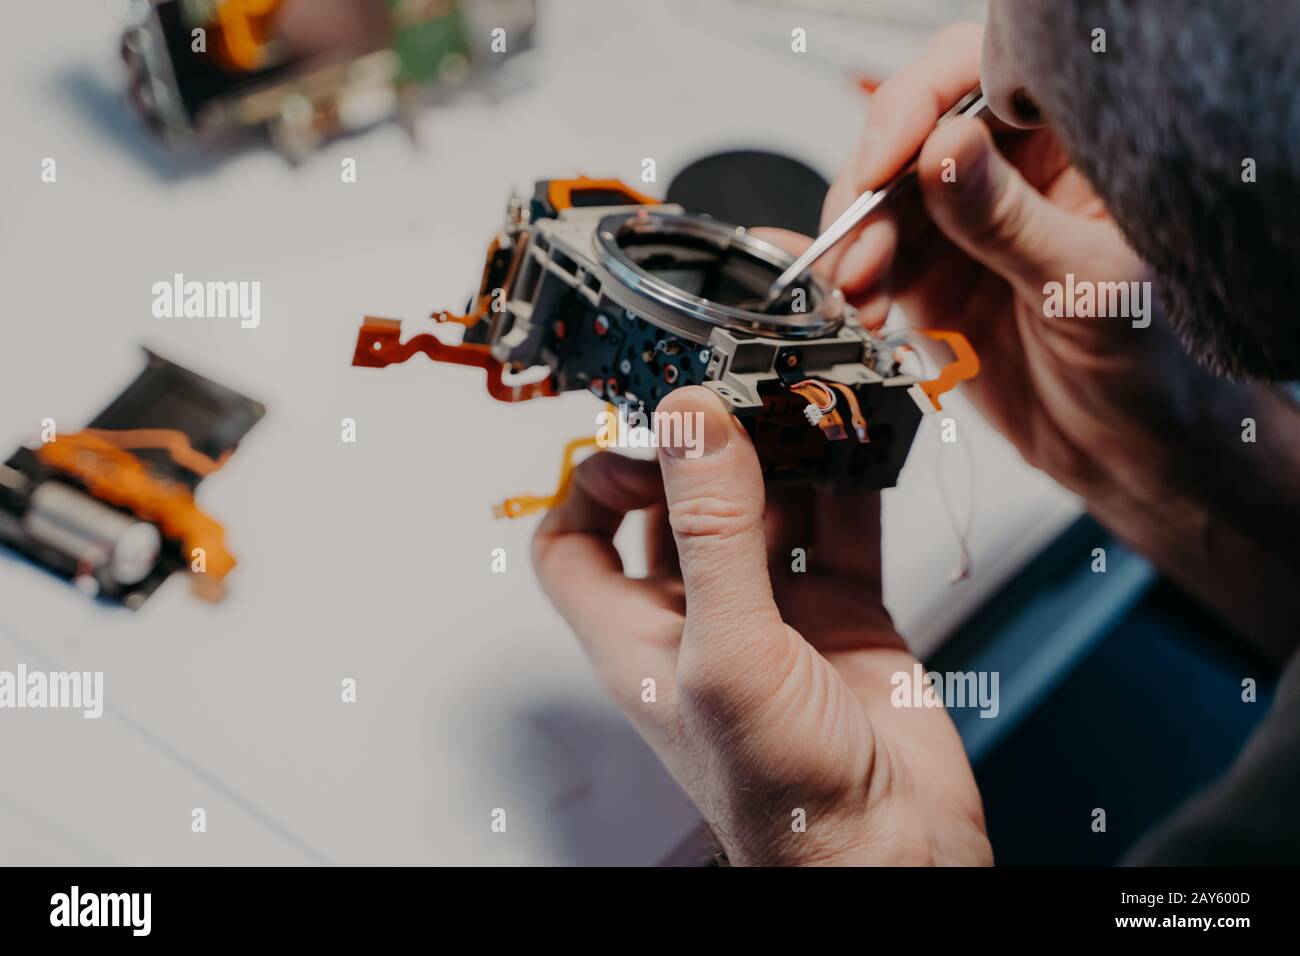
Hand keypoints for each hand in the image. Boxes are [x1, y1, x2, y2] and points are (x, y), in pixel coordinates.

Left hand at [533, 387, 990, 865]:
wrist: (891, 854)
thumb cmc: (783, 799)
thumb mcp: (728, 651)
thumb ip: (711, 532)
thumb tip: (692, 423)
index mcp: (641, 635)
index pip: (575, 545)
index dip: (591, 482)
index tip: (642, 437)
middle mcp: (702, 619)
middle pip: (678, 508)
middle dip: (705, 450)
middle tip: (737, 397)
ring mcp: (776, 615)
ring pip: (767, 508)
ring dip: (785, 454)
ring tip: (806, 403)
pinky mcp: (845, 617)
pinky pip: (841, 530)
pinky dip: (852, 484)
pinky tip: (862, 445)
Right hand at [818, 23, 1238, 510]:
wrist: (1131, 452)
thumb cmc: (1153, 363)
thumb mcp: (1084, 284)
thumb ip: (1008, 218)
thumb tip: (944, 148)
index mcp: (1073, 144)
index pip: (981, 79)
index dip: (921, 104)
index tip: (886, 160)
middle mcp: (1013, 172)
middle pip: (911, 135)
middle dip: (871, 185)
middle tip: (857, 237)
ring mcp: (966, 224)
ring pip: (880, 200)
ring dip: (855, 241)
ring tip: (858, 287)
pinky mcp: (934, 275)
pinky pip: (873, 258)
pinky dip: (855, 281)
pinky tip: (864, 308)